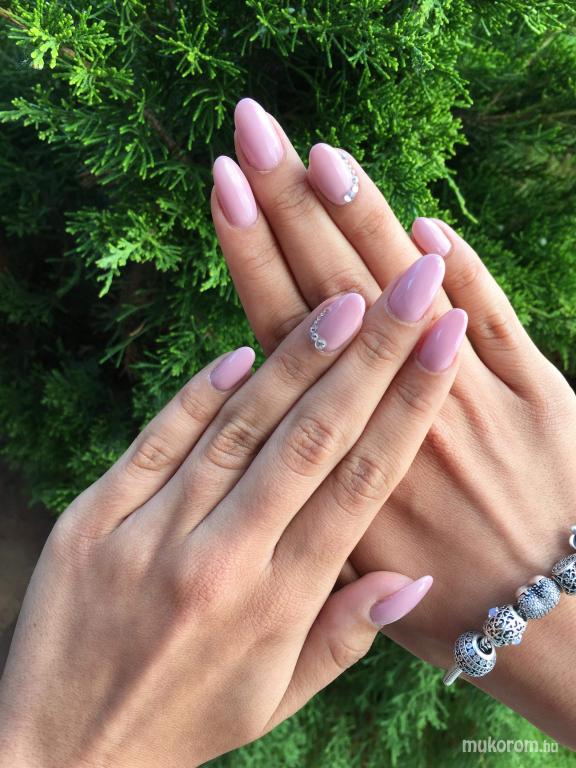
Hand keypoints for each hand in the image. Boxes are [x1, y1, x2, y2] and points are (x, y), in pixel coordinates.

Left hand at [0, 258, 463, 766]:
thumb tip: (417, 578)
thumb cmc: (184, 721)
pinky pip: (157, 439)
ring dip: (297, 360)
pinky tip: (241, 350)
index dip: (408, 407)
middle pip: (311, 439)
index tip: (441, 346)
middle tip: (407, 289)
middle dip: (370, 356)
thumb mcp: (277, 698)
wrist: (61, 753)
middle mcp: (221, 561)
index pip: (361, 485)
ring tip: (343, 304)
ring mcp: (151, 535)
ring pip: (240, 428)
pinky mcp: (93, 520)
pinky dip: (201, 392)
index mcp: (278, 604)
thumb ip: (347, 634)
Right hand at [210, 98, 575, 744]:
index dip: (252, 251)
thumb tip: (279, 407)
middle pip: (335, 287)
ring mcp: (473, 395)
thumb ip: (312, 484)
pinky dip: (464, 268)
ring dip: (363, 217)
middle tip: (254, 131)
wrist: (547, 622)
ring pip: (410, 288)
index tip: (223, 187)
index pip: (286, 329)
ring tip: (318, 154)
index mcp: (346, 450)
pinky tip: (423, 221)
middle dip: (289, 201)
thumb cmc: (442, 605)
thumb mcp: (352, 562)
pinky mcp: (537, 392)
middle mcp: (402, 412)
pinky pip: (497, 316)